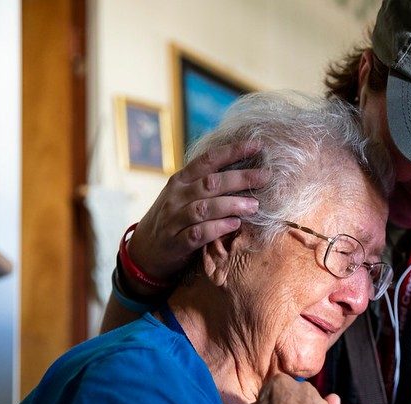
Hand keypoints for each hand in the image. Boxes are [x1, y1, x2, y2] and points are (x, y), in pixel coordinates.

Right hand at [127, 142, 268, 287]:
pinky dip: (218, 228)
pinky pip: (199, 233)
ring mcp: (174, 219)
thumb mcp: (183, 195)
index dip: (232, 151)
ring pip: (205, 208)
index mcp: (180, 180)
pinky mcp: (176, 242)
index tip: (256, 145)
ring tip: (255, 205)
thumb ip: (205, 183)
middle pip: (210, 183)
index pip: (207, 160)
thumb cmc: (173, 218)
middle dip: (240, 178)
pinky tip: (235, 224)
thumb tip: (243, 170)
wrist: (145, 250)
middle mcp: (176, 196)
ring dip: (232, 205)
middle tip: (265, 177)